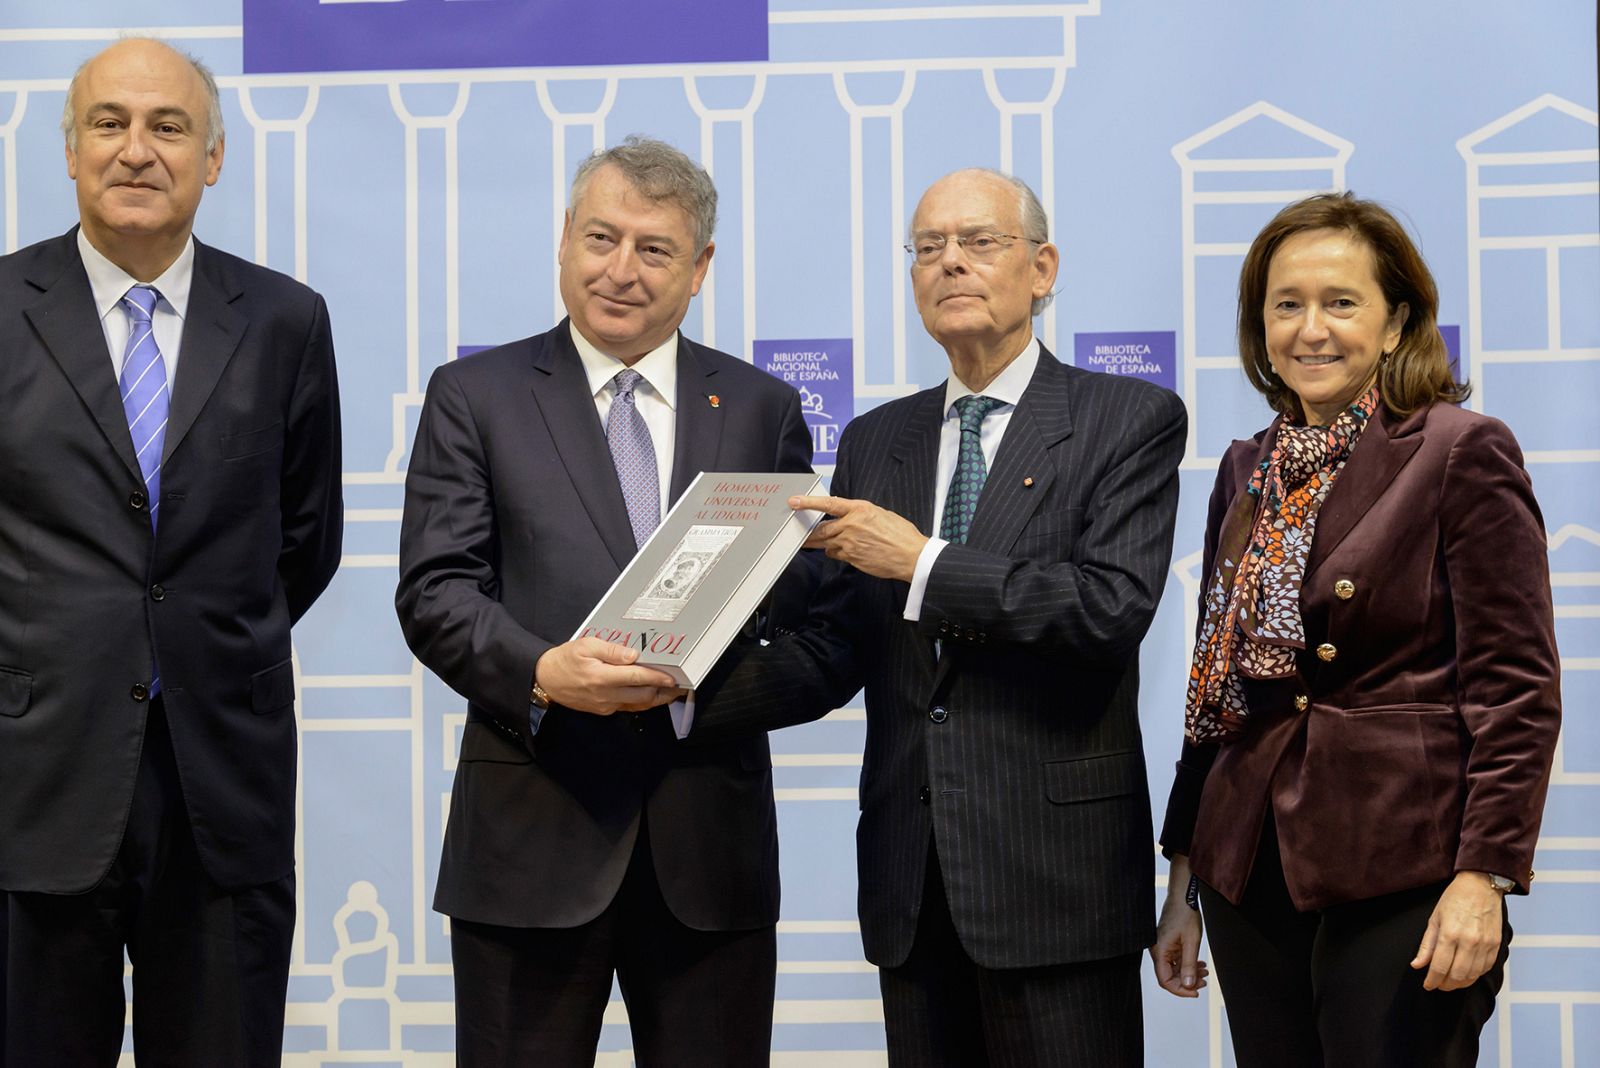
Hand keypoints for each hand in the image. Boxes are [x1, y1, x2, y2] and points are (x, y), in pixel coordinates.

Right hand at [535, 637, 684, 714]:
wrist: (545, 679)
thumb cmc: (565, 659)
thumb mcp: (586, 645)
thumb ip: (611, 650)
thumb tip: (633, 655)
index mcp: (601, 677)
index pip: (636, 678)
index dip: (657, 677)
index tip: (672, 677)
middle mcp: (605, 695)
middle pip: (642, 696)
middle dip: (662, 691)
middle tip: (678, 684)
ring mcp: (605, 705)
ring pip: (637, 705)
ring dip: (655, 699)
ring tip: (671, 692)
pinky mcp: (603, 710)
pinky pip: (627, 708)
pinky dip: (641, 702)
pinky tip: (650, 695)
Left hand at [792, 494, 927, 582]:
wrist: (910, 556)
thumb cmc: (901, 535)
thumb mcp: (881, 514)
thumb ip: (861, 514)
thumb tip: (850, 516)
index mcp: (860, 509)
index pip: (828, 504)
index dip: (809, 503)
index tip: (795, 501)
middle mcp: (851, 525)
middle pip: (821, 529)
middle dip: (809, 532)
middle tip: (798, 533)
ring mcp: (849, 543)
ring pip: (827, 544)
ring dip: (824, 543)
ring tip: (828, 542)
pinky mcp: (851, 558)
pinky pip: (836, 555)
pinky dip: (837, 552)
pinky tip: (847, 551)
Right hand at [1150, 855, 1209, 997]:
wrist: (1183, 896)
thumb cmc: (1186, 914)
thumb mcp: (1192, 942)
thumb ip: (1189, 965)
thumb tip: (1188, 985)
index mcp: (1160, 951)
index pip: (1165, 980)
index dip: (1180, 990)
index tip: (1195, 992)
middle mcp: (1158, 951)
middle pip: (1169, 976)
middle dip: (1187, 982)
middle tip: (1204, 982)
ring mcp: (1162, 947)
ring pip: (1173, 969)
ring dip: (1189, 973)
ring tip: (1205, 972)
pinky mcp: (1167, 944)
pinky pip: (1175, 960)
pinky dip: (1187, 964)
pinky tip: (1199, 964)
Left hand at [1410, 871, 1505, 990]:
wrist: (1481, 886)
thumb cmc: (1454, 899)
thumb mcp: (1434, 918)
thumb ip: (1426, 945)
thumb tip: (1417, 965)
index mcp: (1449, 934)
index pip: (1439, 967)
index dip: (1432, 980)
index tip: (1428, 985)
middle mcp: (1469, 941)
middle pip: (1457, 975)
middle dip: (1446, 985)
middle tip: (1439, 984)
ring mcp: (1485, 944)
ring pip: (1473, 975)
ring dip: (1460, 983)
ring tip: (1451, 981)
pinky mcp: (1496, 945)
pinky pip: (1486, 968)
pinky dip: (1475, 975)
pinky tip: (1467, 973)